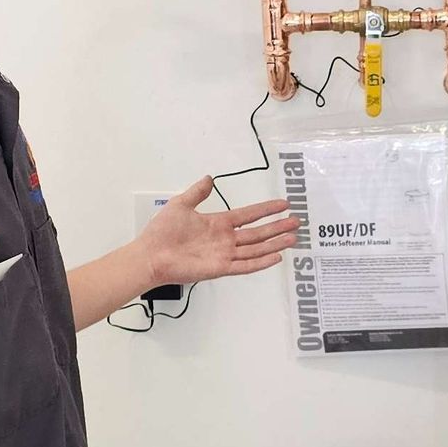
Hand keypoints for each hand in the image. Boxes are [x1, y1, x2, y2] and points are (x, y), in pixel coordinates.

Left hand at [138, 177, 297, 287]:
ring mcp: (224, 254)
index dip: (266, 209)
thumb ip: (198, 193)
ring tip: (292, 238)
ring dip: (275, 243)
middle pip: (258, 232)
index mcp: (218, 223)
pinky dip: (261, 262)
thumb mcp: (181, 204)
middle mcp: (225, 239)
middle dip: (278, 227)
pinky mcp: (220, 268)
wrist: (151, 255)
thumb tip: (209, 179)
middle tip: (296, 221)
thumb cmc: (162, 232)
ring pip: (256, 248)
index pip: (249, 215)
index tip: (283, 204)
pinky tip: (276, 257)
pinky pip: (245, 265)